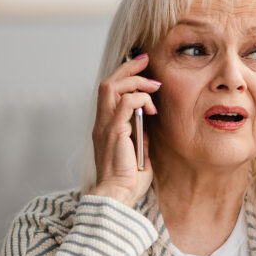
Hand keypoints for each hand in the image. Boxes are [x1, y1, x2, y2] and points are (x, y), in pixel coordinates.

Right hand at [88, 53, 159, 206]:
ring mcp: (105, 127)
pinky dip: (139, 99)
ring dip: (135, 81)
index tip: (141, 67)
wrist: (117, 196)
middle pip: (108, 83)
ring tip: (154, 85)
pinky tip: (151, 108)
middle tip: (145, 59)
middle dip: (128, 68)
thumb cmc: (128, 181)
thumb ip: (139, 135)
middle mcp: (101, 123)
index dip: (123, 75)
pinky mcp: (114, 132)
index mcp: (105, 127)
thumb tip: (147, 121)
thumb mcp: (137, 152)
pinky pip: (124, 104)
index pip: (109, 92)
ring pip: (113, 87)